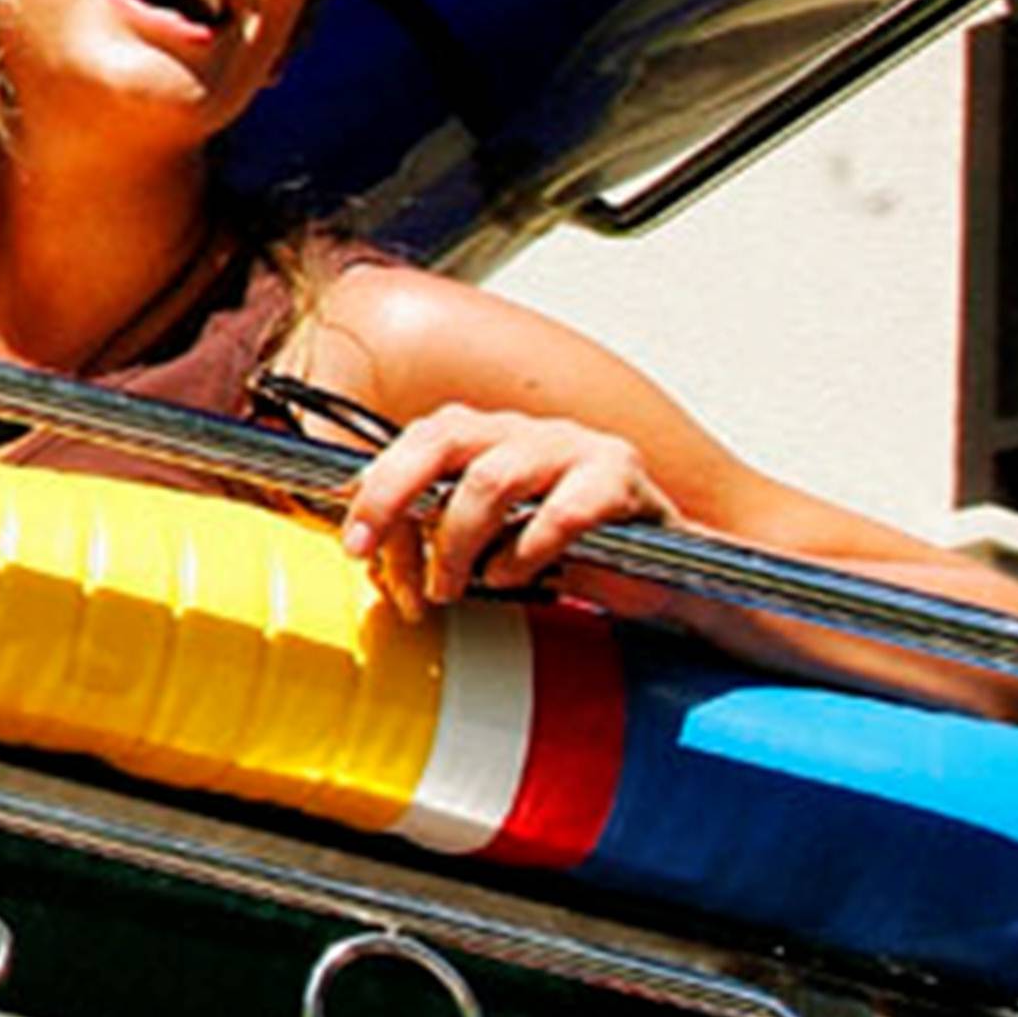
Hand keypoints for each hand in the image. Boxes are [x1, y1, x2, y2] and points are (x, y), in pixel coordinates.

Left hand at [337, 405, 662, 610]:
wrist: (663, 571)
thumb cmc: (561, 554)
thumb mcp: (485, 540)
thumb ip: (431, 532)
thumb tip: (367, 550)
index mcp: (486, 437)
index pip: (415, 443)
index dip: (375, 489)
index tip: (354, 545)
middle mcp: (524, 431)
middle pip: (444, 437)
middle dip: (395, 494)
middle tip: (373, 554)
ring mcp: (574, 447)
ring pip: (493, 478)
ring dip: (459, 541)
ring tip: (452, 585)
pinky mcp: (620, 478)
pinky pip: (563, 510)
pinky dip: (526, 551)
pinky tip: (513, 577)